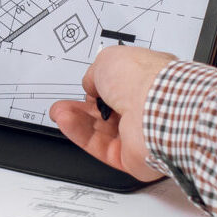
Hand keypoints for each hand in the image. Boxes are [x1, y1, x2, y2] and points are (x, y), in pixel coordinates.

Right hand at [46, 46, 179, 186]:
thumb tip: (90, 85)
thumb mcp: (109, 59)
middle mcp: (146, 108)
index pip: (121, 86)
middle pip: (108, 111)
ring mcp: (139, 133)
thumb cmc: (146, 80)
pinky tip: (67, 122)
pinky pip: (100, 147)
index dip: (100, 86)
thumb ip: (95, 73)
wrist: (157, 108)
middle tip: (66, 102)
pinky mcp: (131, 157)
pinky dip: (80, 134)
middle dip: (83, 106)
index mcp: (148, 81)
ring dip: (78, 119)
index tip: (85, 86)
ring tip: (60, 111)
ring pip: (101, 130)